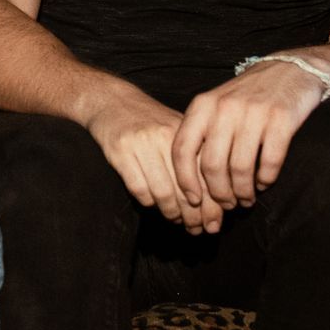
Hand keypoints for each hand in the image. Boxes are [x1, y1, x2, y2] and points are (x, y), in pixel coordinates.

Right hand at [84, 88, 224, 235]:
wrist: (112, 101)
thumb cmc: (150, 121)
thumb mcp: (179, 131)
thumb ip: (197, 159)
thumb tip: (217, 201)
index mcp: (185, 132)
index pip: (206, 176)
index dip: (212, 205)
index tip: (214, 223)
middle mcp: (166, 136)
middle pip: (186, 188)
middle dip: (194, 215)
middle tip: (196, 228)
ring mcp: (141, 144)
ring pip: (163, 192)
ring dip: (171, 213)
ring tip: (175, 219)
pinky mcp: (120, 151)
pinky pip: (139, 188)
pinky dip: (149, 202)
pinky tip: (153, 205)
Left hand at [171, 61, 324, 209]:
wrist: (290, 70)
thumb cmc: (247, 96)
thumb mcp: (216, 106)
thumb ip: (202, 134)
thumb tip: (190, 180)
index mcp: (202, 106)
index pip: (182, 149)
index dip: (185, 180)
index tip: (193, 200)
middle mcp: (224, 108)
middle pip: (212, 165)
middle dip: (218, 193)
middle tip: (227, 205)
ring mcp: (253, 113)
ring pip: (241, 167)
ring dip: (243, 191)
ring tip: (246, 199)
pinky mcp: (282, 118)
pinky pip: (270, 161)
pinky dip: (266, 179)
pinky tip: (265, 183)